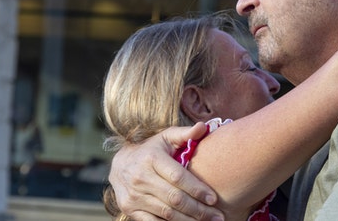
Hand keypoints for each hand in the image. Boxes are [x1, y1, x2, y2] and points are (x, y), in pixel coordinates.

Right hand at [109, 123, 224, 220]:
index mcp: (151, 158)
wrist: (120, 165)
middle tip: (218, 216)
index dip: (197, 189)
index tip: (214, 198)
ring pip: (166, 213)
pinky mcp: (129, 209)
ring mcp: (133, 195)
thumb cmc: (151, 150)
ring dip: (189, 220)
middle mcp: (140, 177)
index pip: (178, 177)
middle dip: (198, 209)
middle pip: (174, 198)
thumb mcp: (166, 137)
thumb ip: (185, 133)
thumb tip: (204, 127)